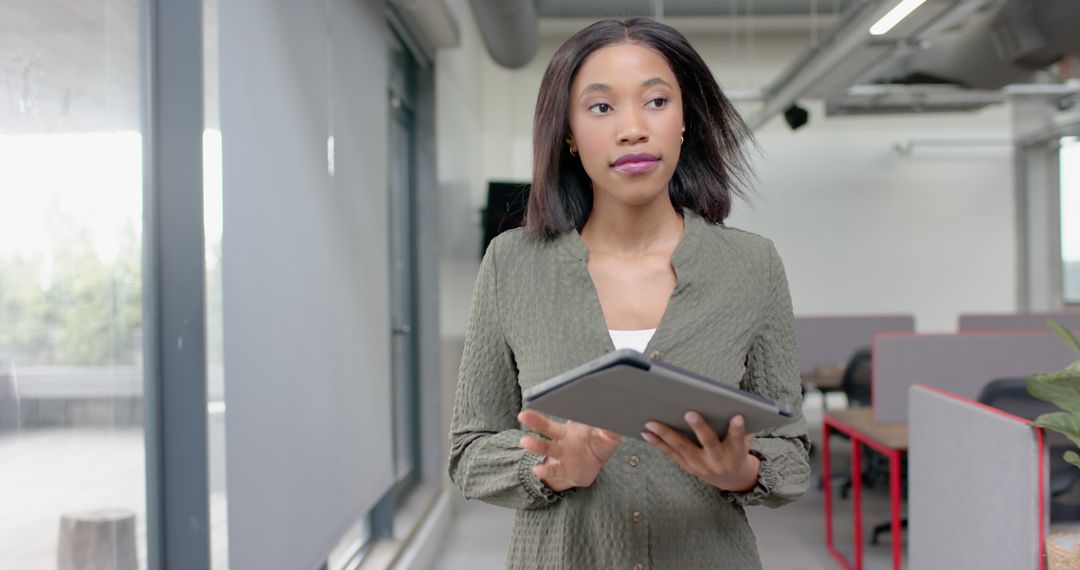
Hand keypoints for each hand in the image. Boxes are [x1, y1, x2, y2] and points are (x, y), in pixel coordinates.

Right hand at [518, 410, 621, 491]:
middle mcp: (564, 437)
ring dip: (536, 445)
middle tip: (523, 414)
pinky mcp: (562, 469)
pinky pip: (553, 469)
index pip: (566, 414)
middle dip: (536, 421)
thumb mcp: (610, 436)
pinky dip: (546, 470)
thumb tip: (624, 412)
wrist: (588, 468)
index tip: (554, 399)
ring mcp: (561, 453)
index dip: (561, 407)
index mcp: (574, 425)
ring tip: (525, 442)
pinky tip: (537, 470)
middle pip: (548, 427)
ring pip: (547, 447)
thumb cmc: (598, 446)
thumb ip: (613, 427)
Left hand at [642, 412, 760, 491]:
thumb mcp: (743, 440)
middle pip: (709, 442)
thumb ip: (739, 426)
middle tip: (690, 413)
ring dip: (666, 435)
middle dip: (699, 428)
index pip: (738, 438)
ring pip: (683, 448)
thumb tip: (732, 403)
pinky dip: (658, 444)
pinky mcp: (688, 467)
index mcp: (736, 451)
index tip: (737, 417)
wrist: (731, 478)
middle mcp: (718, 460)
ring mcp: (701, 466)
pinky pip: (671, 454)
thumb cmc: (735, 450)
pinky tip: (646, 434)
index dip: (737, 428)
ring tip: (652, 423)